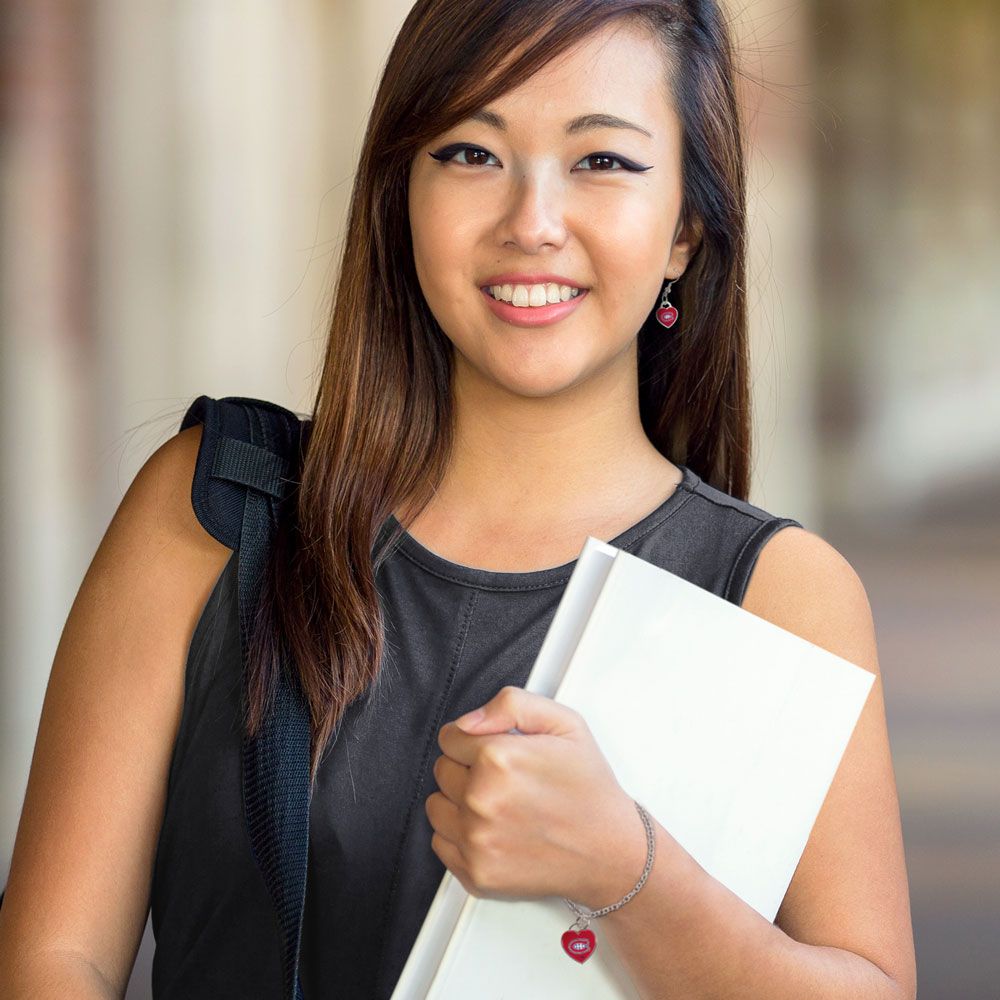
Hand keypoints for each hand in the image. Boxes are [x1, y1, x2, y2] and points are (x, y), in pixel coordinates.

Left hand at [425, 685, 646, 907]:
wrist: (611, 850)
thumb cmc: (589, 787)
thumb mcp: (564, 723)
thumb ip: (512, 704)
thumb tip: (469, 721)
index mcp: (498, 758)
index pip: (449, 738)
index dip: (474, 740)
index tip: (496, 750)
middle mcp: (481, 800)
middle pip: (442, 770)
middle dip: (467, 769)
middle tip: (506, 779)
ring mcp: (477, 840)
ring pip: (436, 806)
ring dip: (459, 803)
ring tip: (499, 805)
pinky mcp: (476, 873)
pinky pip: (440, 843)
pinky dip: (460, 836)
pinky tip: (494, 830)